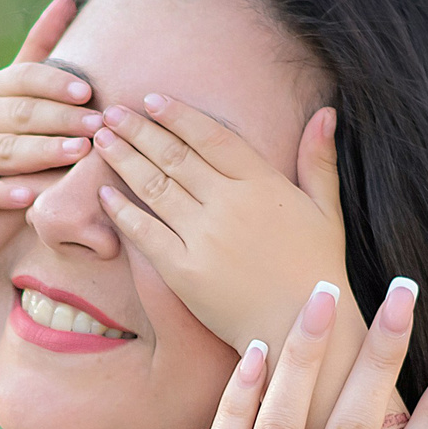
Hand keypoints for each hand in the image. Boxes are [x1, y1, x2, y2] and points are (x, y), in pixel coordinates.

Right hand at [0, 0, 107, 213]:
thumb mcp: (16, 89)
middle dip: (60, 119)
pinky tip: (29, 197)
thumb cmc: (0, 128)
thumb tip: (67, 0)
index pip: (23, 78)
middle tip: (96, 125)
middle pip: (20, 114)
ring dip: (42, 151)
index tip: (88, 91)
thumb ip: (39, 50)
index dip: (55, 83)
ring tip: (78, 153)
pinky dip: (1, 194)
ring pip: (4, 150)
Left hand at [90, 94, 352, 356]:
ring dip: (124, 160)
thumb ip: (319, 159)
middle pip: (174, 156)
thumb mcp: (326, 209)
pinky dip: (121, 211)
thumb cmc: (316, 270)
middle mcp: (230, 204)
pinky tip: (104, 192)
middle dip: (138, 130)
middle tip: (111, 113)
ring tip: (101, 141)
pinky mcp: (184, 271)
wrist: (301, 329)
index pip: (211, 136)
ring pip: (154, 187)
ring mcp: (204, 237)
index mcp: (263, 183)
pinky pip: (145, 233)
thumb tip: (325, 112)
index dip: (178, 116)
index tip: (152, 100)